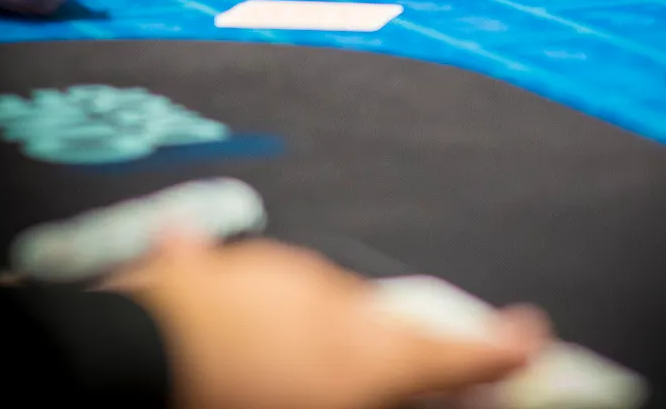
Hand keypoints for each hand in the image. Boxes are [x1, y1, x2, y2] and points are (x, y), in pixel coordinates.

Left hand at [118, 237, 545, 408]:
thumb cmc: (235, 402)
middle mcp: (327, 301)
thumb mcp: (331, 405)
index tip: (531, 331)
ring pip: (303, 304)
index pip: (446, 354)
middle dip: (368, 355)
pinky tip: (197, 270)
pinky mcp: (207, 271)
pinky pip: (222, 279)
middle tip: (341, 386)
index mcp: (364, 353)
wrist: (134, 366)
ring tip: (254, 379)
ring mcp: (266, 278)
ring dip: (295, 334)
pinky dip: (222, 296)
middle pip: (370, 329)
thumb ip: (373, 386)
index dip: (494, 350)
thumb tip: (398, 373)